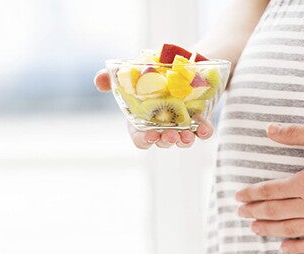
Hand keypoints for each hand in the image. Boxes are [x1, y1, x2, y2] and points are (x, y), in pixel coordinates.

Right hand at [94, 69, 213, 148]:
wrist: (184, 61)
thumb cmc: (153, 71)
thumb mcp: (133, 72)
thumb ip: (113, 78)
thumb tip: (98, 81)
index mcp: (143, 119)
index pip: (140, 138)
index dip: (143, 140)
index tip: (149, 136)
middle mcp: (161, 126)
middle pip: (162, 141)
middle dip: (166, 140)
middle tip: (170, 135)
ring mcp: (181, 125)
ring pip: (182, 140)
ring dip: (184, 141)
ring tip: (187, 135)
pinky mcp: (199, 119)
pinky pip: (202, 130)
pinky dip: (203, 131)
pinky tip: (204, 129)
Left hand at [236, 124, 303, 253]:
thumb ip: (295, 134)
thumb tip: (268, 129)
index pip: (269, 191)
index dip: (251, 194)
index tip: (238, 196)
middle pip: (275, 212)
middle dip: (254, 212)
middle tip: (240, 213)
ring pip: (290, 230)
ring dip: (269, 230)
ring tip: (254, 229)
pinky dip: (296, 247)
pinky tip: (283, 247)